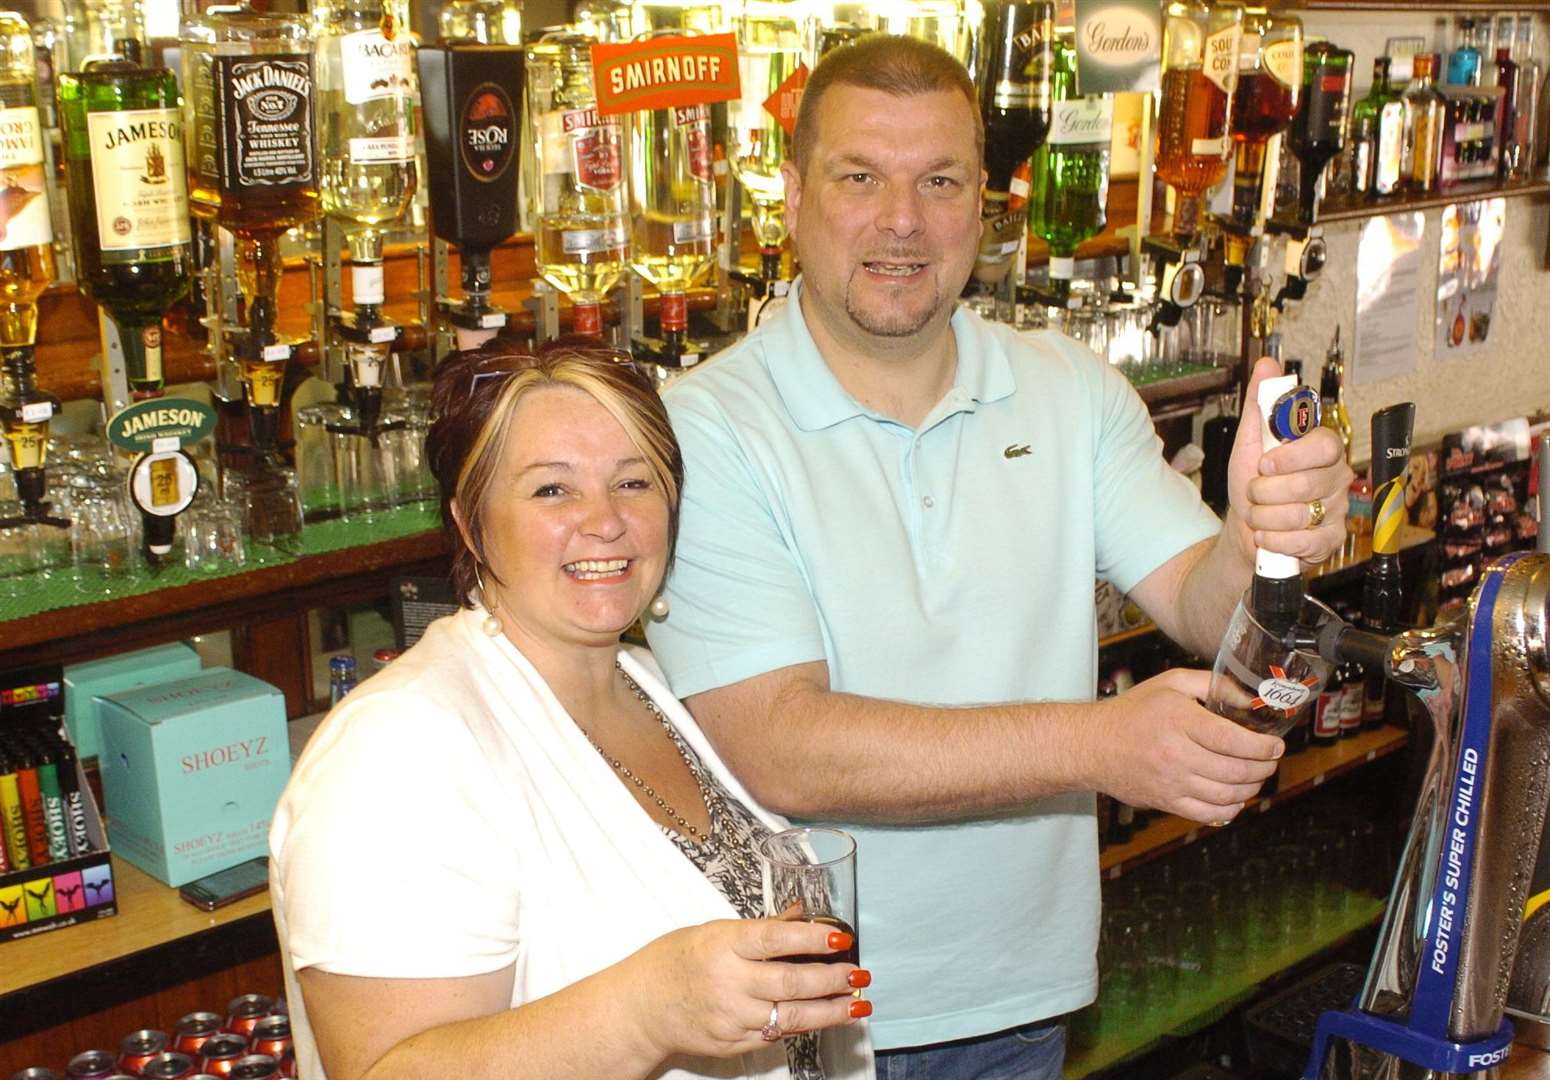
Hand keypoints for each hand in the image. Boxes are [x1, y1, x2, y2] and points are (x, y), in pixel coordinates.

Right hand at [630, 917, 869, 1062]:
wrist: (642, 1007)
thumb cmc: (676, 961)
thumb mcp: (715, 931)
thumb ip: (761, 927)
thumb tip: (801, 912)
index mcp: (723, 945)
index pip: (774, 939)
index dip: (811, 940)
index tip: (840, 939)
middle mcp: (728, 982)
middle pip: (790, 983)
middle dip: (832, 980)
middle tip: (858, 973)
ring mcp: (731, 1018)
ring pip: (792, 1016)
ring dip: (830, 1010)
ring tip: (857, 1003)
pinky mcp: (733, 1044)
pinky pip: (776, 1034)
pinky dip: (804, 1024)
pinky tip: (826, 1017)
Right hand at [1091, 668, 1282, 822]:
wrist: (1092, 745)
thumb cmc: (1132, 711)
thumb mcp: (1171, 683)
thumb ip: (1214, 685)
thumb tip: (1251, 700)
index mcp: (1179, 721)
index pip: (1233, 741)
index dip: (1263, 747)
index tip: (1275, 745)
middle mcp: (1176, 754)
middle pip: (1236, 771)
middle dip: (1263, 767)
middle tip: (1269, 760)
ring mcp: (1171, 782)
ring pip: (1227, 795)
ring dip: (1251, 788)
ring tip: (1256, 777)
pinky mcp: (1166, 802)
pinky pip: (1208, 814)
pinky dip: (1230, 809)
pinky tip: (1235, 797)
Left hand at [1228, 357, 1353, 565]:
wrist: (1245, 529)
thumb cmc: (1253, 482)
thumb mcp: (1250, 441)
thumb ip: (1260, 404)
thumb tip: (1267, 365)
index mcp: (1321, 449)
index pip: (1324, 445)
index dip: (1290, 457)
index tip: (1264, 464)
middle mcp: (1336, 477)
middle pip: (1306, 484)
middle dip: (1264, 492)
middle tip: (1255, 492)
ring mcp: (1338, 510)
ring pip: (1300, 515)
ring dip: (1264, 518)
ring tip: (1260, 514)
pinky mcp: (1332, 540)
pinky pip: (1303, 542)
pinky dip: (1273, 541)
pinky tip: (1268, 536)